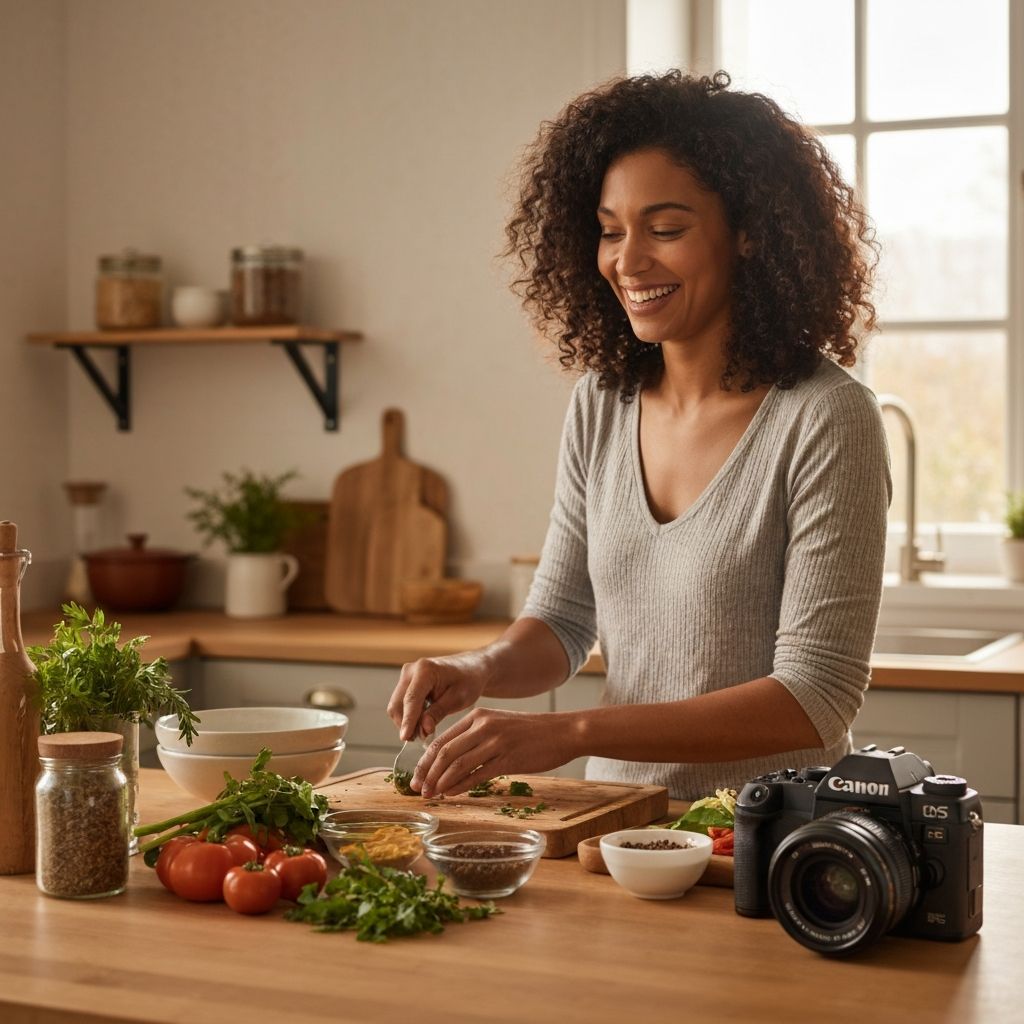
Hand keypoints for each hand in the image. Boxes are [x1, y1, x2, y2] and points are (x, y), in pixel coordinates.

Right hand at [387, 653, 489, 741]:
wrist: (470, 668)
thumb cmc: (468, 680)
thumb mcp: (458, 698)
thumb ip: (438, 713)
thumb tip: (422, 729)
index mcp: (425, 670)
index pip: (411, 699)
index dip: (408, 720)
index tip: (405, 737)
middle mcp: (411, 670)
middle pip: (397, 704)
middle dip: (405, 724)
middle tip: (421, 737)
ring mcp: (406, 675)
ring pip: (396, 706)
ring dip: (406, 721)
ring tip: (424, 731)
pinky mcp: (406, 682)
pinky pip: (400, 703)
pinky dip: (408, 716)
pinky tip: (422, 721)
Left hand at [412, 707, 576, 797]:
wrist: (563, 732)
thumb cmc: (531, 732)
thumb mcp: (499, 725)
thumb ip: (475, 737)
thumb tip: (450, 762)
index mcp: (478, 715)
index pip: (442, 739)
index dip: (425, 761)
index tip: (416, 777)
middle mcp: (484, 726)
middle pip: (444, 751)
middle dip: (427, 773)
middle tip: (418, 790)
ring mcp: (496, 741)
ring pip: (457, 764)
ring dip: (440, 782)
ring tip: (431, 795)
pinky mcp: (508, 758)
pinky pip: (478, 774)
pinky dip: (460, 786)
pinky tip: (451, 794)